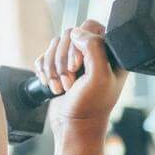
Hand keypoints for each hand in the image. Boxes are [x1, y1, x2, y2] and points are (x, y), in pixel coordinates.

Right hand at [33, 19, 127, 136]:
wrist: (73, 128)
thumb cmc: (91, 107)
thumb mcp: (99, 76)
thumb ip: (94, 47)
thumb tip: (76, 32)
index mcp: (110, 52)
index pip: (90, 27)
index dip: (79, 44)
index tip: (77, 67)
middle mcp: (93, 53)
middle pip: (69, 35)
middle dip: (63, 61)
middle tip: (69, 82)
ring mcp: (75, 60)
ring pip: (55, 45)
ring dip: (53, 68)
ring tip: (60, 88)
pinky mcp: (59, 68)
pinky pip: (44, 56)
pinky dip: (44, 71)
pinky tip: (51, 86)